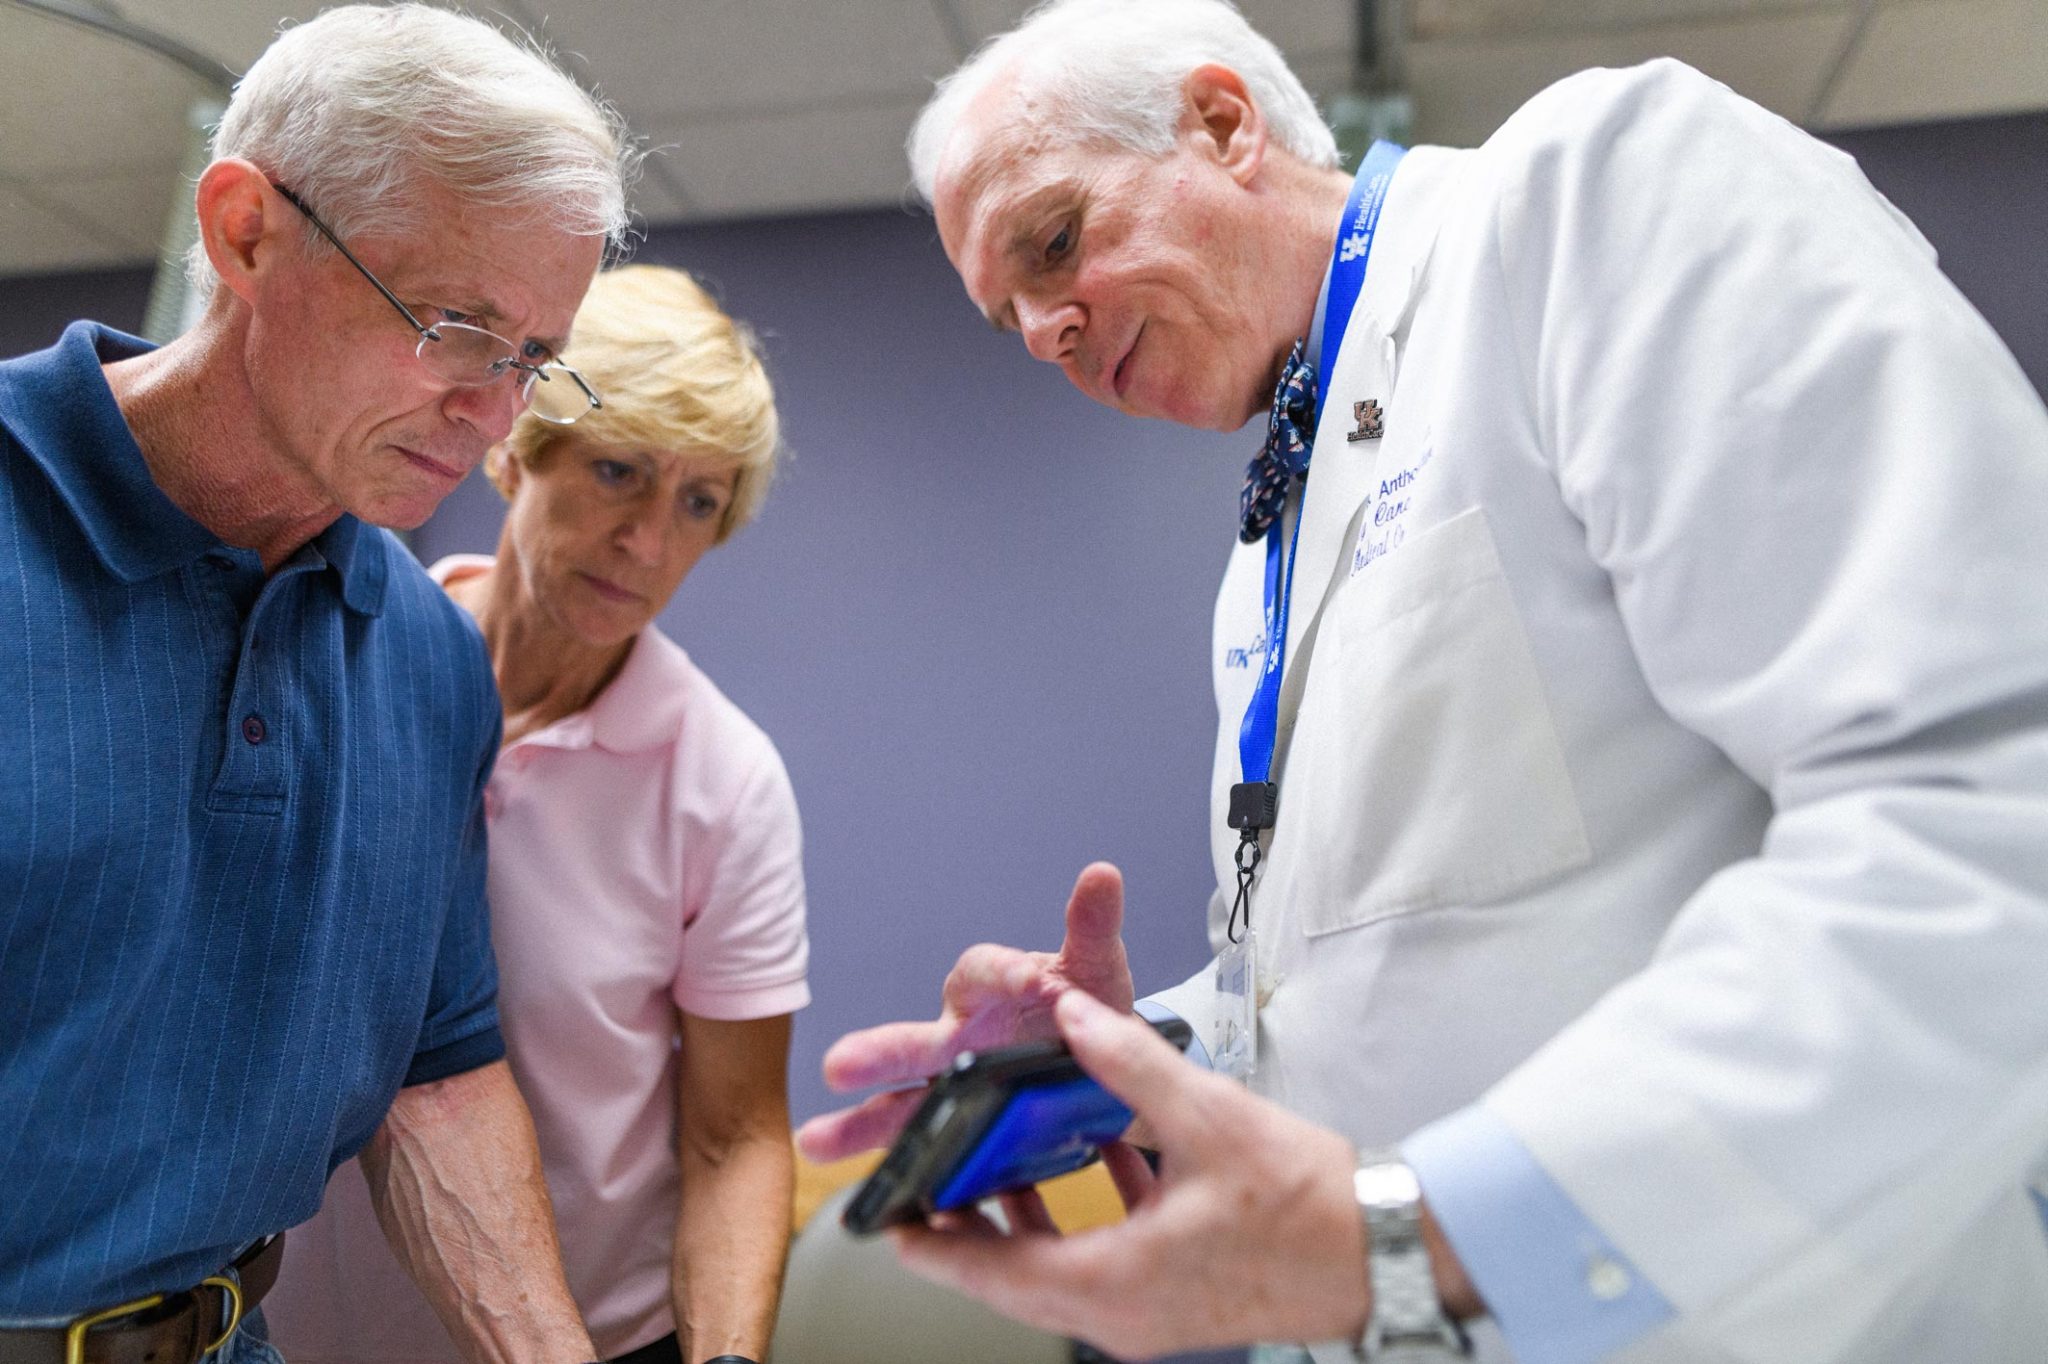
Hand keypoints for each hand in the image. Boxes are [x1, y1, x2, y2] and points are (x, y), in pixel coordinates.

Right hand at [796, 862, 1134, 1162]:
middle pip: (912, 1043)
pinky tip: (889, 1197)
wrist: (1106, 1068)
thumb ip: (1091, 927)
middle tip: (837, 1066)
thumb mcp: (1095, 969)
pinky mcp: (966, 1134)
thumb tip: (1101, 874)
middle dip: (877, 1055)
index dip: (1002, 973)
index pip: (980, 971)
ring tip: (814, 1143)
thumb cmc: (1086, 1006)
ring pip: (902, 1107)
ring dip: (861, 1126)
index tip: (1029, 982)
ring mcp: (955, 1089)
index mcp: (989, 989)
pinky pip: (935, 1153)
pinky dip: (916, 1173)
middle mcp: (959, 1036)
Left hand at [890, 990, 1371, 1359]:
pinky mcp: (1175, 1304)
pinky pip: (1099, 1270)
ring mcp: (1148, 1317)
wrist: (1389, 1253)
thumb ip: (1130, 1062)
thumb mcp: (1210, 1118)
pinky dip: (1077, 1227)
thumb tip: (1072, 1012)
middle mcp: (1120, 1315)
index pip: (989, 1274)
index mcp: (1113, 1282)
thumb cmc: (1310, 1206)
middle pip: (1011, 1280)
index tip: (889, 1218)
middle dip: (968, 1229)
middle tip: (929, 1180)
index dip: (932, 1244)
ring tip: (993, 1168)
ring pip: (1053, 1277)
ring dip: (1021, 1226)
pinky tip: (1090, 1167)